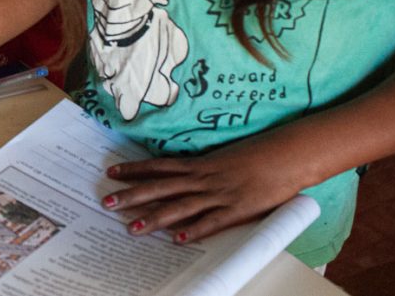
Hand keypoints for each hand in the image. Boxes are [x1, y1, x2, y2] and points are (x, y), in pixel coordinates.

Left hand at [101, 131, 316, 242]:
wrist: (287, 154)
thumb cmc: (259, 155)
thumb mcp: (225, 158)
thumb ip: (205, 168)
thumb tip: (185, 174)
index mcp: (201, 163)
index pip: (160, 166)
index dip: (135, 169)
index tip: (111, 172)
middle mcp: (205, 178)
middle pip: (161, 187)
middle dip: (132, 195)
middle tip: (106, 201)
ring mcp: (220, 194)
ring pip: (180, 206)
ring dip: (155, 217)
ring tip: (132, 227)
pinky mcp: (238, 209)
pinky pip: (213, 222)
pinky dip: (195, 230)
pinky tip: (177, 240)